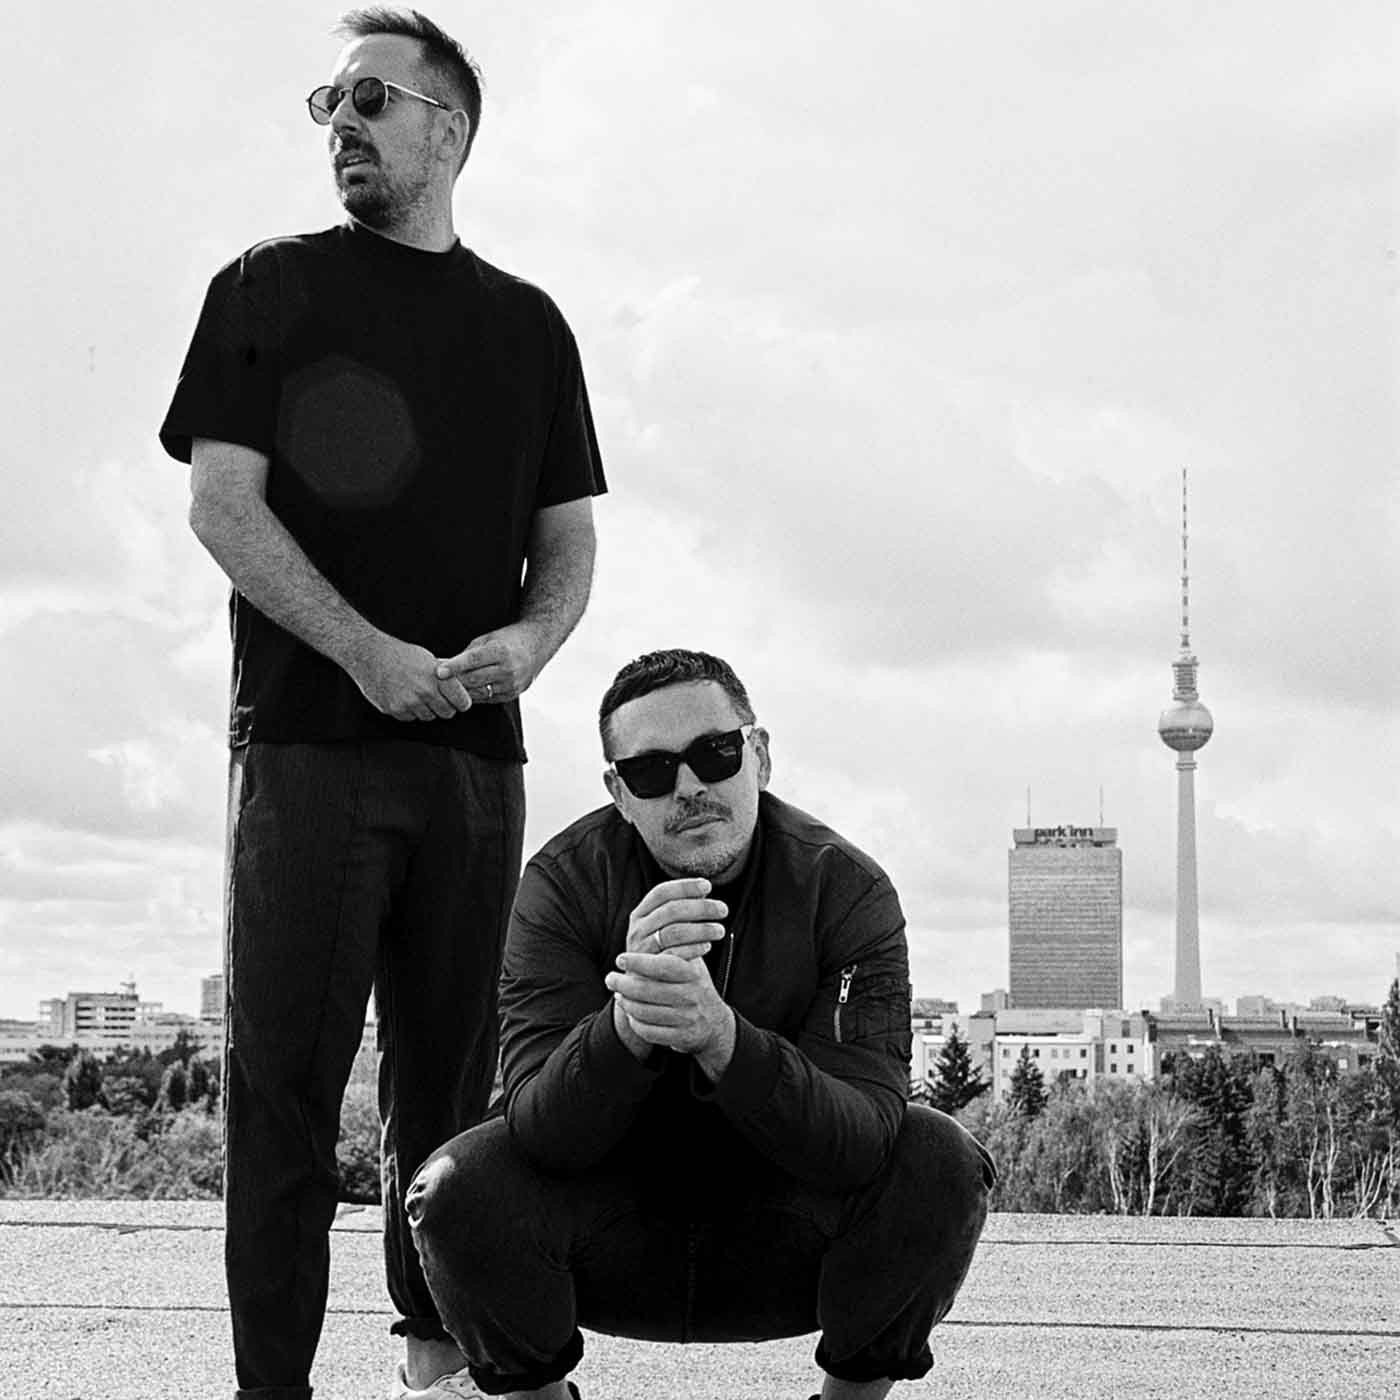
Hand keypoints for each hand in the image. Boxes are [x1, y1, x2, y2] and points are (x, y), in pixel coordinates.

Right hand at [348, 635, 471, 720]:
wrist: (370, 655)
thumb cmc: (400, 654)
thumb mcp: (428, 659)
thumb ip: (444, 676)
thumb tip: (460, 688)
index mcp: (437, 677)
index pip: (462, 701)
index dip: (462, 702)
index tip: (460, 702)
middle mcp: (425, 692)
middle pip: (447, 713)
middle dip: (446, 707)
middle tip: (438, 699)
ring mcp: (409, 703)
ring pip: (428, 717)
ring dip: (427, 709)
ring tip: (417, 694)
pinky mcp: (394, 709)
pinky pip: (410, 718)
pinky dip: (410, 711)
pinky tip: (403, 696)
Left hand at [435, 623, 542, 703]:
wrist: (537, 646)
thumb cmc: (509, 639)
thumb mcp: (488, 639)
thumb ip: (468, 653)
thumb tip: (444, 664)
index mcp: (501, 651)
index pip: (473, 660)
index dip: (454, 666)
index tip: (438, 671)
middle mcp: (508, 669)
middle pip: (474, 679)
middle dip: (454, 681)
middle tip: (437, 682)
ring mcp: (511, 684)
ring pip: (479, 692)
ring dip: (462, 691)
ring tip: (448, 688)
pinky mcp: (512, 694)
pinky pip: (488, 699)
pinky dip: (475, 695)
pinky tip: (466, 692)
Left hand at [604, 946, 735, 1073]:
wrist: (715, 1024)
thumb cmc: (696, 986)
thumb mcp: (693, 964)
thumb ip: (677, 948)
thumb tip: (654, 922)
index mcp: (693, 974)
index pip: (663, 966)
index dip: (639, 962)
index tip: (620, 959)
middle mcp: (691, 996)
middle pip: (648, 990)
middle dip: (623, 984)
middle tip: (610, 978)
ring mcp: (687, 1019)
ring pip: (644, 1012)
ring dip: (625, 1003)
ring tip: (618, 994)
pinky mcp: (681, 1038)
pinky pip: (648, 1031)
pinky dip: (634, 1022)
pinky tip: (630, 1012)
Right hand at [626, 879, 726, 961]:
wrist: (648, 987)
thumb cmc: (664, 951)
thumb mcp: (667, 927)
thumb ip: (681, 909)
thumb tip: (704, 889)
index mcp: (641, 914)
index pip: (661, 892)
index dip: (685, 887)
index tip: (708, 885)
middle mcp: (637, 930)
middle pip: (671, 911)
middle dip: (700, 907)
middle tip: (723, 910)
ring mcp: (642, 951)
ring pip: (674, 932)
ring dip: (701, 929)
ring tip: (720, 930)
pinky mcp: (650, 971)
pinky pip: (675, 955)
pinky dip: (694, 949)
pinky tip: (708, 946)